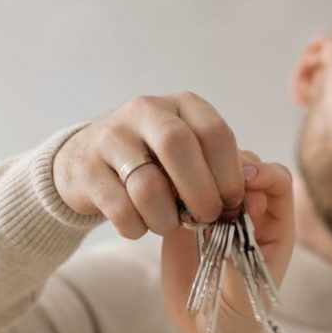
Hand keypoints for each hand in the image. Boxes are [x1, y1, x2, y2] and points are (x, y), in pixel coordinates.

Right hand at [52, 93, 244, 237]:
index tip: (232, 202)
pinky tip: (139, 226)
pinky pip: (120, 209)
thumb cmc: (152, 162)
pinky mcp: (87, 169)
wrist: (86, 161)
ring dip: (166, 218)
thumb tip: (245, 197)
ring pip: (148, 185)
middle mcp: (145, 111)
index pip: (215, 132)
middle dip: (200, 192)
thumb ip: (215, 167)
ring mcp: (111, 137)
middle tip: (206, 218)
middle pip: (179, 147)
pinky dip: (136, 227)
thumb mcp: (187, 152)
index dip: (229, 174)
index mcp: (181, 105)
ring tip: (168, 225)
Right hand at [161, 156, 294, 332]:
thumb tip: (227, 222)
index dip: (261, 172)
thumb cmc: (238, 313)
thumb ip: (238, 258)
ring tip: (180, 193)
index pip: (276, 178)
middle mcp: (246, 209)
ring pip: (208, 170)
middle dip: (224, 168)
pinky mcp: (183, 216)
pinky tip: (162, 199)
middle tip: (205, 186)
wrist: (209, 329)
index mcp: (274, 222)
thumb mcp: (244, 291)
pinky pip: (178, 188)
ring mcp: (214, 209)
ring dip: (194, 173)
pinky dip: (170, 186)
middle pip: (240, 165)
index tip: (242, 179)